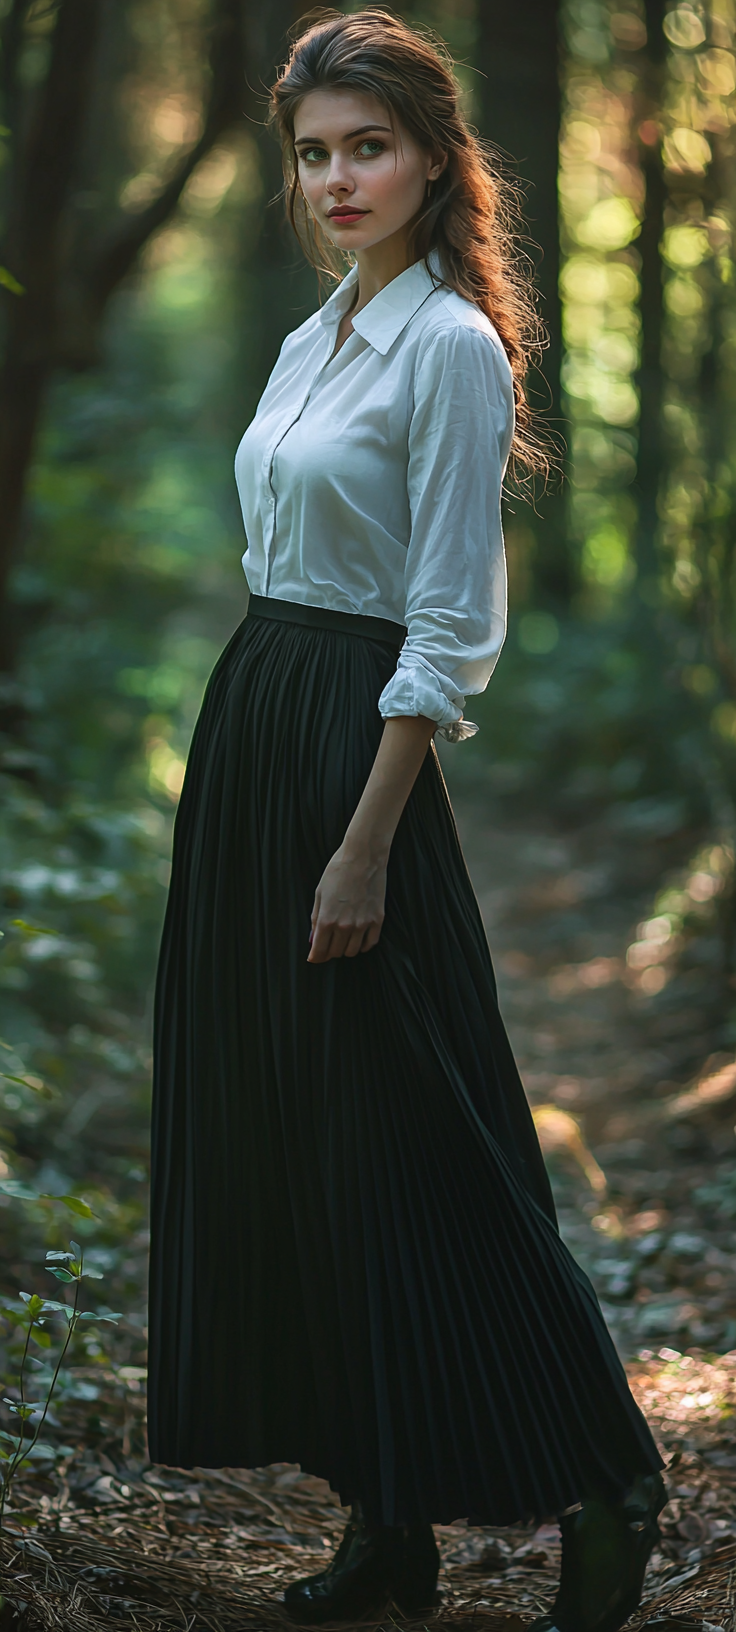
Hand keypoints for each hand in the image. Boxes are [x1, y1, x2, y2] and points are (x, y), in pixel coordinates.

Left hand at [308, 843, 386, 962]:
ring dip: (345, 949)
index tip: (315, 957)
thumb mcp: (319, 893)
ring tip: (342, 940)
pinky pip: (370, 943)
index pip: (320, 950)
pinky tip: (358, 939)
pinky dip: (363, 945)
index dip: (316, 956)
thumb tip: (313, 938)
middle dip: (329, 952)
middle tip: (328, 945)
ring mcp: (363, 924)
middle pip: (336, 953)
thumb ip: (315, 918)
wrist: (363, 857)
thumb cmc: (338, 871)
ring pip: (352, 951)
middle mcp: (345, 926)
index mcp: (327, 919)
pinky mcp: (377, 920)